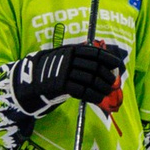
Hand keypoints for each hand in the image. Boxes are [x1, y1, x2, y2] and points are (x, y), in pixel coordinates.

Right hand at [11, 42, 127, 111]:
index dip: (109, 58)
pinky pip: (82, 91)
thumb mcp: (64, 55)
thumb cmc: (53, 68)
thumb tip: (105, 62)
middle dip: (107, 76)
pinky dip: (93, 96)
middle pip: (95, 67)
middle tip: (113, 83)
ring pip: (90, 80)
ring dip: (102, 88)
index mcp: (71, 50)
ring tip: (107, 92)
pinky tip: (99, 99)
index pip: (95, 52)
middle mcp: (69, 59)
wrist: (31, 79)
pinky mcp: (61, 85)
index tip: (118, 65)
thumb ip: (81, 56)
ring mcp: (65, 72)